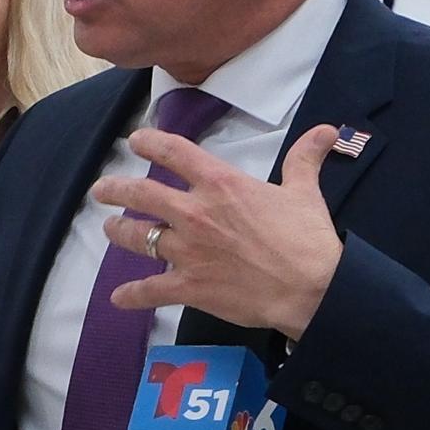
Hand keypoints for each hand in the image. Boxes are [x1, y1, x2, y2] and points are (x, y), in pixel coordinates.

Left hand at [97, 122, 345, 338]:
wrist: (310, 288)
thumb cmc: (307, 239)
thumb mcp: (305, 191)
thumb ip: (305, 159)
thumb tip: (327, 131)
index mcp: (221, 184)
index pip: (174, 153)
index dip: (150, 142)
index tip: (135, 141)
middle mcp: (195, 213)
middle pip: (142, 194)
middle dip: (116, 189)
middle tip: (101, 190)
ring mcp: (188, 251)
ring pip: (139, 237)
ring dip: (119, 231)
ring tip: (109, 228)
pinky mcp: (189, 287)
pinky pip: (151, 291)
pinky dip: (132, 296)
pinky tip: (118, 298)